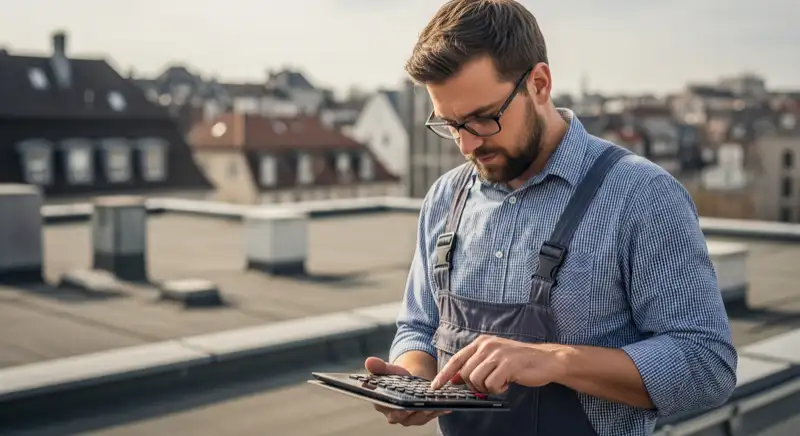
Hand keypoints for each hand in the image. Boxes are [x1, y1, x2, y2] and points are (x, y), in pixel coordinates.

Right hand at [364, 356, 450, 425]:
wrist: (409, 379)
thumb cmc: (397, 376)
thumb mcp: (390, 370)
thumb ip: (380, 367)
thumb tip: (368, 362)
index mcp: (382, 404)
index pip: (386, 408)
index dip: (394, 407)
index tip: (402, 405)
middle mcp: (394, 415)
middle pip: (403, 416)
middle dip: (413, 411)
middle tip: (423, 405)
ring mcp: (409, 419)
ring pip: (419, 417)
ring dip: (428, 411)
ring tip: (437, 404)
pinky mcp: (422, 418)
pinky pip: (431, 416)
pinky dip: (438, 410)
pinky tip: (446, 405)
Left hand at [430, 335, 566, 394]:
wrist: (547, 360)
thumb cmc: (520, 361)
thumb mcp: (494, 359)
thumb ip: (475, 366)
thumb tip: (455, 379)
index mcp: (481, 343)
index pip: (456, 359)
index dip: (444, 374)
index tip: (435, 386)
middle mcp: (487, 345)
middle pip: (465, 374)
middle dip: (474, 386)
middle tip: (488, 386)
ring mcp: (497, 354)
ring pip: (476, 380)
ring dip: (487, 388)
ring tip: (500, 382)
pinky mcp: (508, 364)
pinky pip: (491, 385)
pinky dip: (498, 389)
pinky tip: (508, 383)